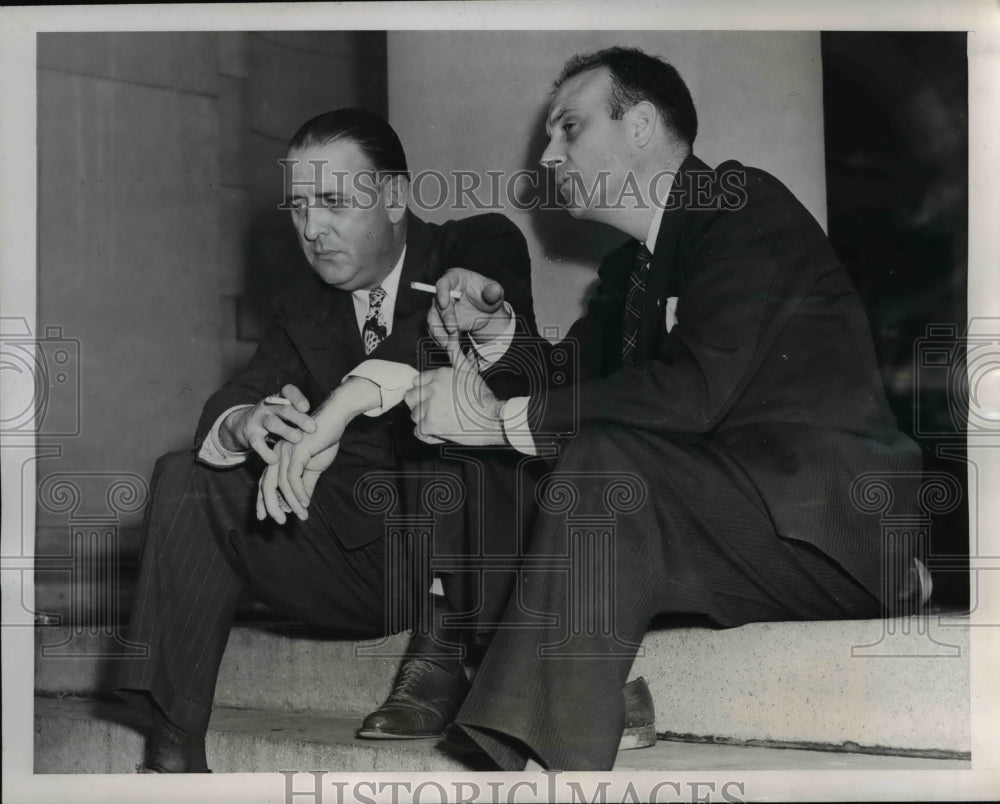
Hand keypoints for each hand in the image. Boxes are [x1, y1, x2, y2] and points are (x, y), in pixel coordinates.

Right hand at [222, 384, 316, 464]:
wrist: (245, 424)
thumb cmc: (277, 419)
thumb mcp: (287, 412)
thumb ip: (303, 415)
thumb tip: (332, 420)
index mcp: (280, 398)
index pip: (288, 391)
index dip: (297, 398)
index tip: (307, 407)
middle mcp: (269, 406)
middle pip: (284, 409)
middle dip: (298, 418)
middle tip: (313, 427)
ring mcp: (258, 419)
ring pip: (272, 423)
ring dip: (285, 431)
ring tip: (298, 439)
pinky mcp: (250, 434)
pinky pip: (257, 442)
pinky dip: (265, 451)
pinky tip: (274, 459)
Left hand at [255, 377, 378, 523]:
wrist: (335, 419)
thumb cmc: (324, 440)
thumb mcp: (315, 467)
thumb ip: (306, 484)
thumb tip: (301, 503)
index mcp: (279, 457)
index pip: (265, 482)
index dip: (263, 501)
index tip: (264, 517)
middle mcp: (277, 454)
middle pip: (267, 484)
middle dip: (270, 505)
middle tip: (279, 521)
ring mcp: (285, 452)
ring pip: (282, 484)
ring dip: (292, 503)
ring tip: (302, 515)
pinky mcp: (297, 451)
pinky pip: (293, 477)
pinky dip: (298, 493)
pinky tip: (305, 503)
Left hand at [405, 331, 504, 446]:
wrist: (492, 418)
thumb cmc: (482, 396)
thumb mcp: (468, 370)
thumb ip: (455, 353)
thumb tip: (451, 336)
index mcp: (438, 375)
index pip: (416, 382)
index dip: (425, 392)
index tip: (436, 399)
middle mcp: (431, 389)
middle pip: (411, 398)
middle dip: (421, 405)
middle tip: (437, 410)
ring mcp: (429, 407)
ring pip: (414, 416)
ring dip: (425, 420)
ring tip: (443, 421)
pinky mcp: (429, 425)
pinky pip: (418, 432)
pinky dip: (428, 435)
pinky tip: (441, 431)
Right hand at [427, 268, 509, 346]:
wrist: (486, 311)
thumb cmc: (488, 295)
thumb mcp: (494, 291)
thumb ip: (494, 291)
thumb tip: (494, 291)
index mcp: (454, 278)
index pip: (444, 283)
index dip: (442, 293)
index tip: (444, 303)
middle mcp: (444, 292)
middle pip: (438, 304)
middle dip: (445, 318)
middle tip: (452, 329)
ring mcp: (441, 308)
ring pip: (433, 319)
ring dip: (439, 331)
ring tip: (448, 343)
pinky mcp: (440, 321)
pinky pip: (436, 330)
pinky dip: (440, 338)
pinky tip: (448, 345)